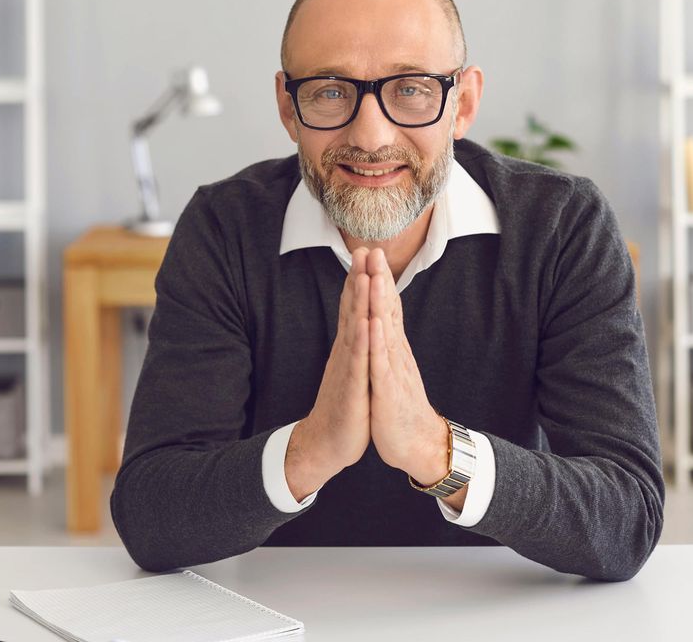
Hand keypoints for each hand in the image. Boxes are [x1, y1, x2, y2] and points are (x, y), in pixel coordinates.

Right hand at [285, 248, 371, 500]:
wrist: (327, 442)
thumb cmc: (343, 407)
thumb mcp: (351, 370)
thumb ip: (354, 347)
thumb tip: (357, 325)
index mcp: (349, 348)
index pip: (353, 308)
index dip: (359, 280)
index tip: (365, 254)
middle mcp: (346, 352)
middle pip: (351, 309)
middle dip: (358, 279)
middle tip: (364, 249)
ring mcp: (348, 367)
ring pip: (354, 328)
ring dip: (358, 301)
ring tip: (363, 274)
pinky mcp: (352, 387)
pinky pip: (357, 360)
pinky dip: (362, 340)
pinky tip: (365, 322)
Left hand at [363, 249, 452, 490]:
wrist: (416, 445)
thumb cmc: (398, 409)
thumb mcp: (390, 372)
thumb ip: (387, 347)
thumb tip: (382, 325)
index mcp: (392, 350)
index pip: (385, 309)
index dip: (377, 281)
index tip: (368, 254)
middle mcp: (395, 354)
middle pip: (387, 311)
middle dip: (379, 279)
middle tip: (373, 249)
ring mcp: (392, 370)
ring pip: (385, 330)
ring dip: (380, 302)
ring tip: (375, 275)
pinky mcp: (387, 390)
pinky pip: (381, 362)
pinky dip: (378, 341)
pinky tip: (373, 322)